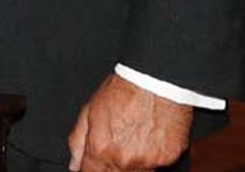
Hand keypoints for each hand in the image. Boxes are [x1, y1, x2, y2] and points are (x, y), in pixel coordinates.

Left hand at [67, 73, 192, 171]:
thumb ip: (78, 140)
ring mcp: (149, 161)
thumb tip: (75, 163)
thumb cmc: (123, 90)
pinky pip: (157, 166)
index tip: (93, 165)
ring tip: (133, 141)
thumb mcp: (89, 110)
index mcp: (101, 149)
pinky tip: (149, 138)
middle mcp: (125, 159)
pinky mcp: (169, 158)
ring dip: (132, 165)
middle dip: (111, 167)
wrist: (156, 80)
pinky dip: (152, 157)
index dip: (90, 169)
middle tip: (116, 146)